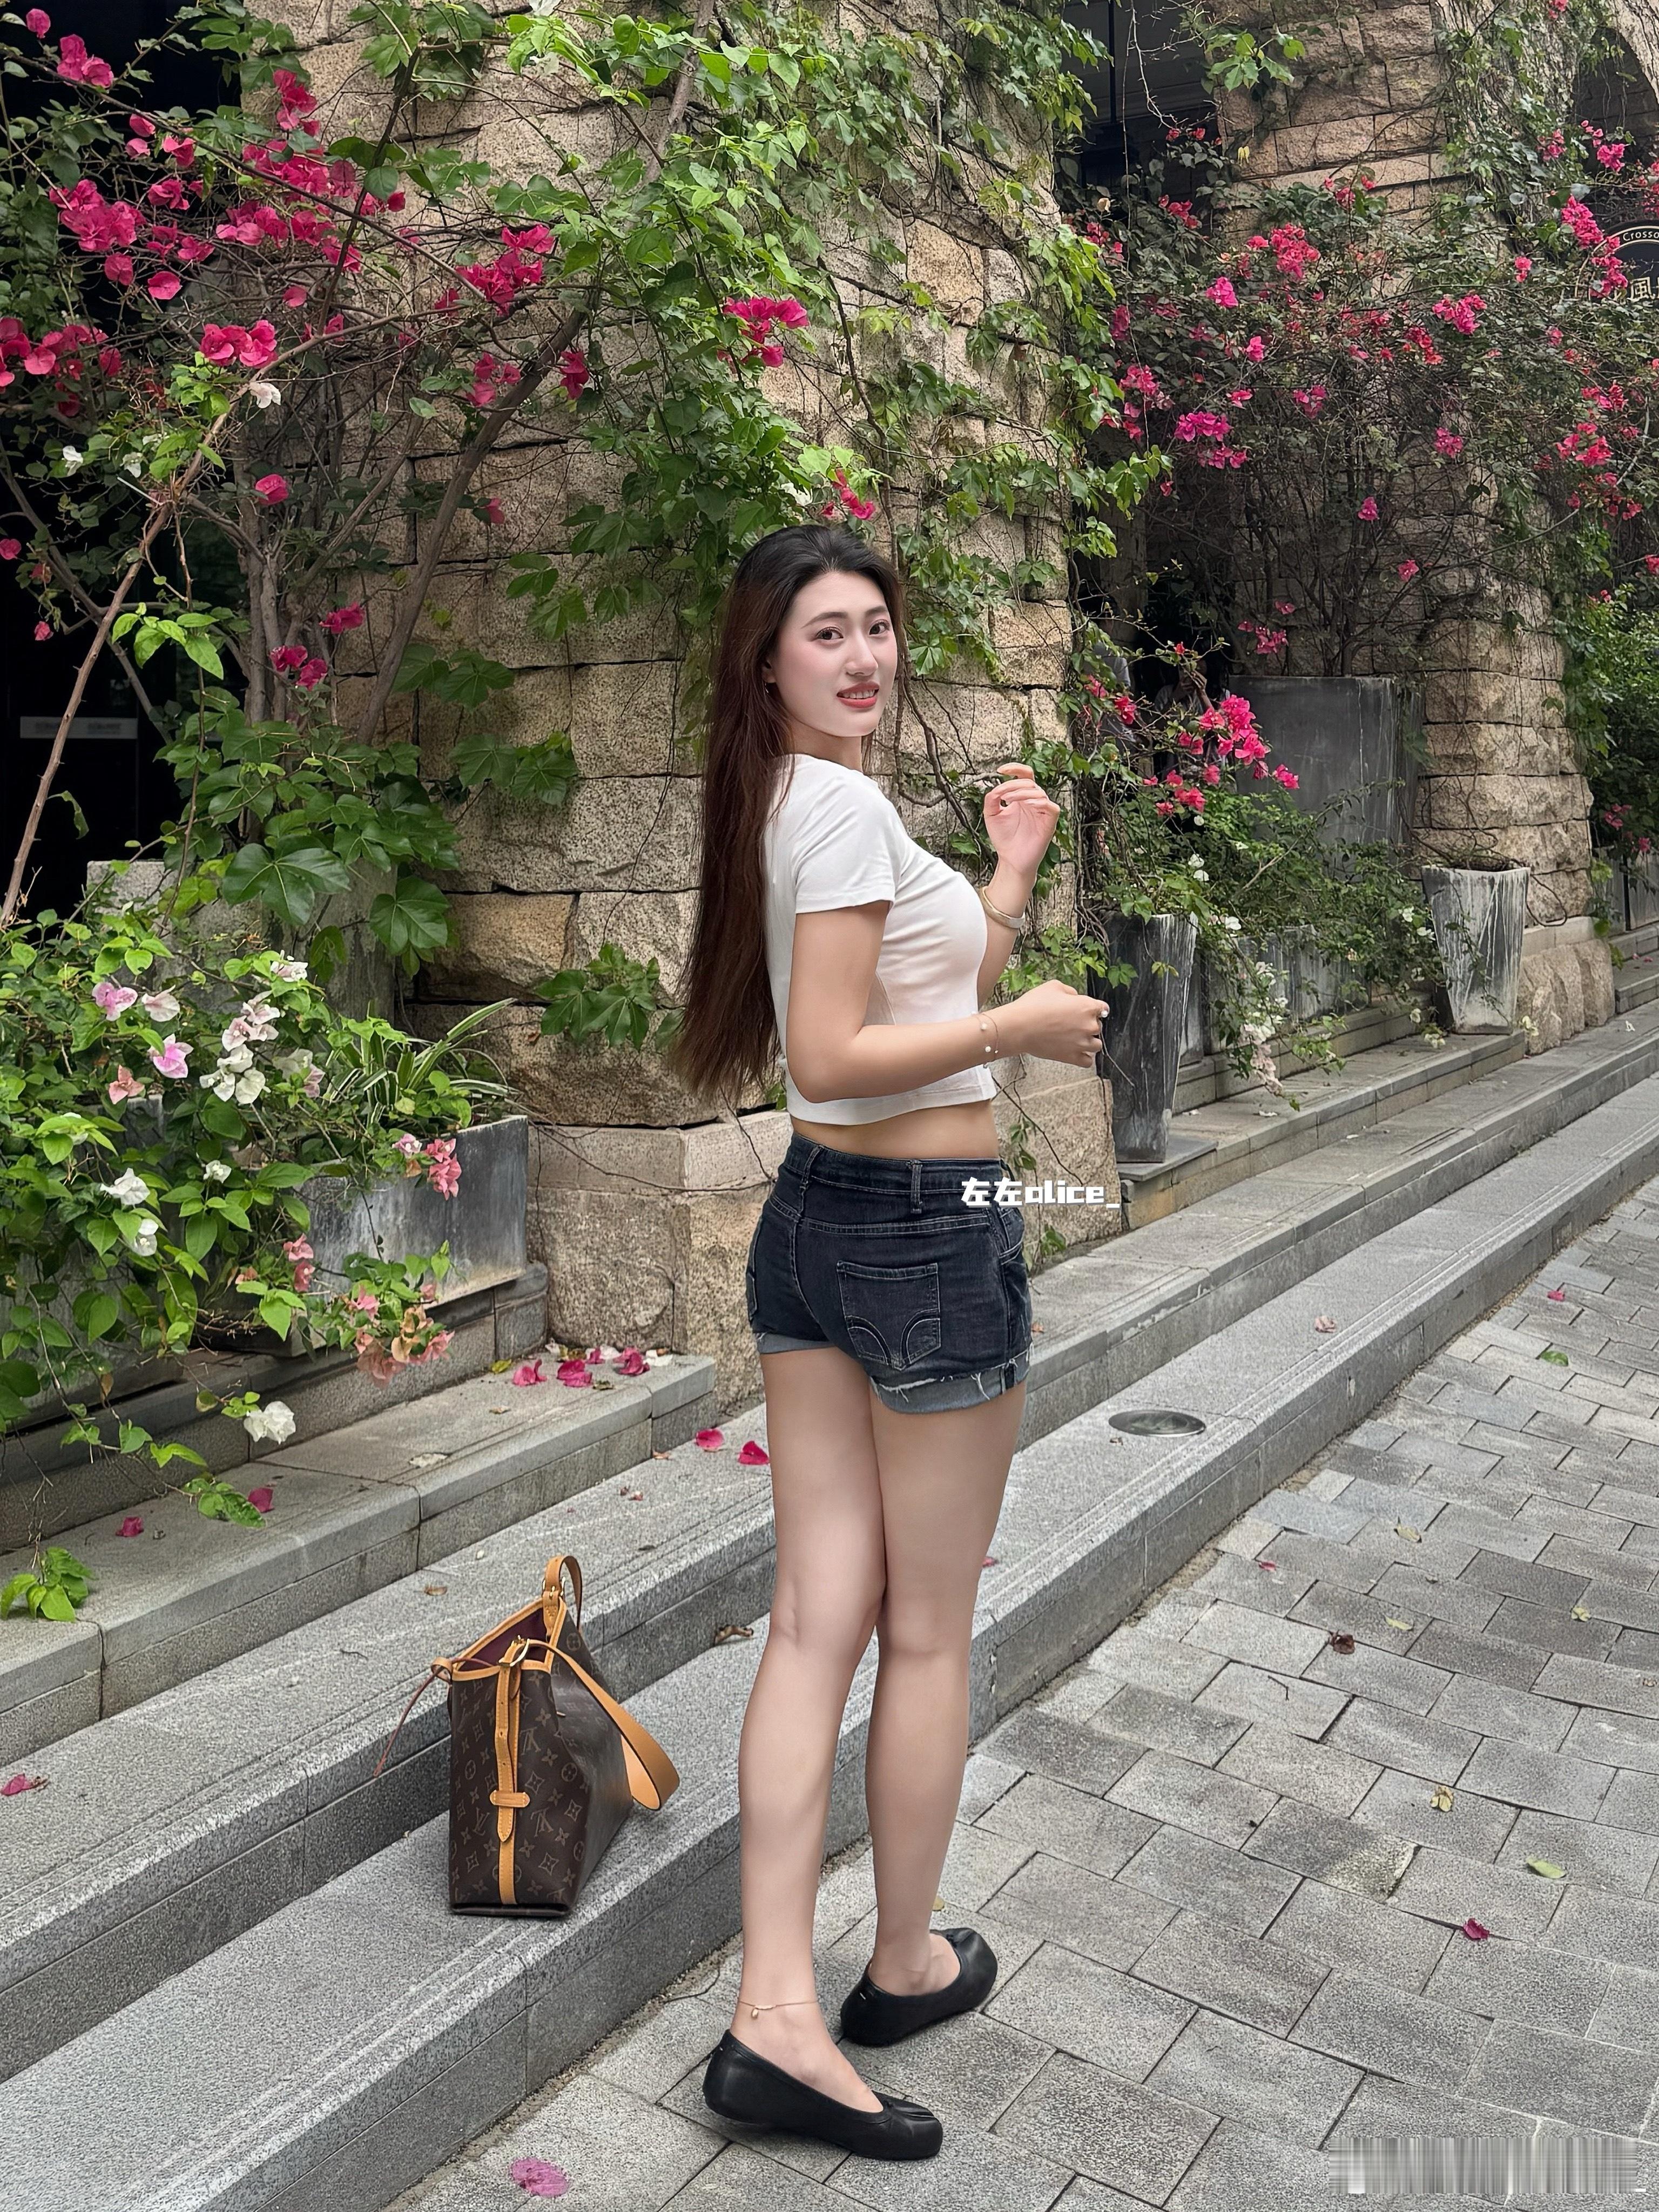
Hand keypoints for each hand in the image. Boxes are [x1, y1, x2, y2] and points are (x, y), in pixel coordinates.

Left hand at [983, 762, 1058, 881]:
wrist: (1011, 859)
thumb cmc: (1005, 839)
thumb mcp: (991, 815)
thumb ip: (991, 799)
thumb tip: (994, 787)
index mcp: (1021, 797)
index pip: (1024, 775)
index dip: (1015, 768)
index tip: (1001, 771)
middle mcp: (1032, 802)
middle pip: (1029, 781)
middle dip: (1013, 784)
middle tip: (1002, 794)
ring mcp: (1041, 811)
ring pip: (1038, 791)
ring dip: (1022, 792)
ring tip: (1009, 800)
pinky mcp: (1049, 821)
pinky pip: (1051, 806)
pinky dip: (1039, 802)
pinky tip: (1028, 805)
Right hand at [1002, 978, 1108, 1066]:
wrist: (1019, 1027)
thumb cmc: (1033, 1006)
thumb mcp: (1053, 986)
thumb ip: (1070, 991)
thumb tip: (1075, 997)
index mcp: (1087, 1006)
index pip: (1103, 1008)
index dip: (1095, 1009)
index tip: (1091, 1011)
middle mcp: (1088, 1026)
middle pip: (1098, 1026)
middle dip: (1087, 1024)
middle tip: (1072, 1023)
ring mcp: (1081, 1043)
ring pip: (1096, 1045)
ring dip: (1089, 1041)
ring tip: (1076, 1038)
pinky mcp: (1072, 1057)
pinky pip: (1088, 1062)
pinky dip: (1084, 1057)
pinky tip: (1077, 1051)